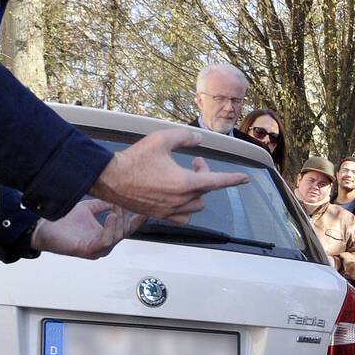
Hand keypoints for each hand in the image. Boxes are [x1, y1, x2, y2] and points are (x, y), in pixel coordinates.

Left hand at [31, 198, 143, 258]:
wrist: (44, 228)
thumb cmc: (63, 222)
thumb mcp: (88, 208)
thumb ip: (102, 204)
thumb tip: (115, 197)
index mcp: (106, 234)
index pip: (126, 227)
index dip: (137, 219)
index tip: (146, 208)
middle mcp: (104, 244)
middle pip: (124, 232)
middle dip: (127, 217)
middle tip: (125, 203)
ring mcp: (97, 249)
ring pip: (117, 237)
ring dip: (119, 222)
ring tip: (116, 209)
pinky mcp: (88, 251)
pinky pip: (105, 242)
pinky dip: (110, 229)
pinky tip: (111, 216)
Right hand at [92, 127, 248, 221]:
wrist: (109, 178)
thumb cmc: (134, 159)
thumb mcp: (161, 139)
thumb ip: (184, 137)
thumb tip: (199, 139)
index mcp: (184, 182)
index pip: (217, 181)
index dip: (233, 179)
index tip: (244, 179)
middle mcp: (180, 200)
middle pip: (205, 192)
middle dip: (205, 176)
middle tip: (195, 162)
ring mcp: (170, 210)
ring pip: (196, 206)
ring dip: (197, 193)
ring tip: (186, 179)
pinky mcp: (159, 215)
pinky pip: (182, 217)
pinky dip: (186, 208)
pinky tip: (179, 197)